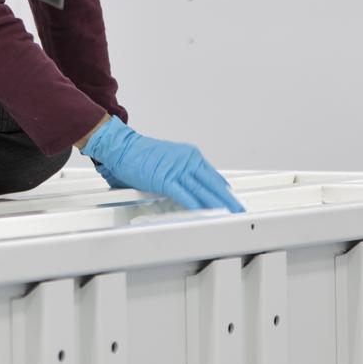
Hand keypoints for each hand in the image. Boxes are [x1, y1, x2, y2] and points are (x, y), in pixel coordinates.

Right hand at [82, 116, 244, 211]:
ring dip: (217, 204)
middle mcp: (187, 160)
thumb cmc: (142, 156)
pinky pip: (185, 195)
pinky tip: (204, 212)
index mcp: (190, 156)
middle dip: (228, 199)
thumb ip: (183, 175)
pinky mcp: (165, 178)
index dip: (225, 191)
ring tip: (229, 215)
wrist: (123, 148)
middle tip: (239, 211)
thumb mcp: (169, 162)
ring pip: (203, 190)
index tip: (233, 201)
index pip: (214, 176)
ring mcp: (177, 169)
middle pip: (213, 183)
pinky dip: (196, 205)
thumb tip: (192, 191)